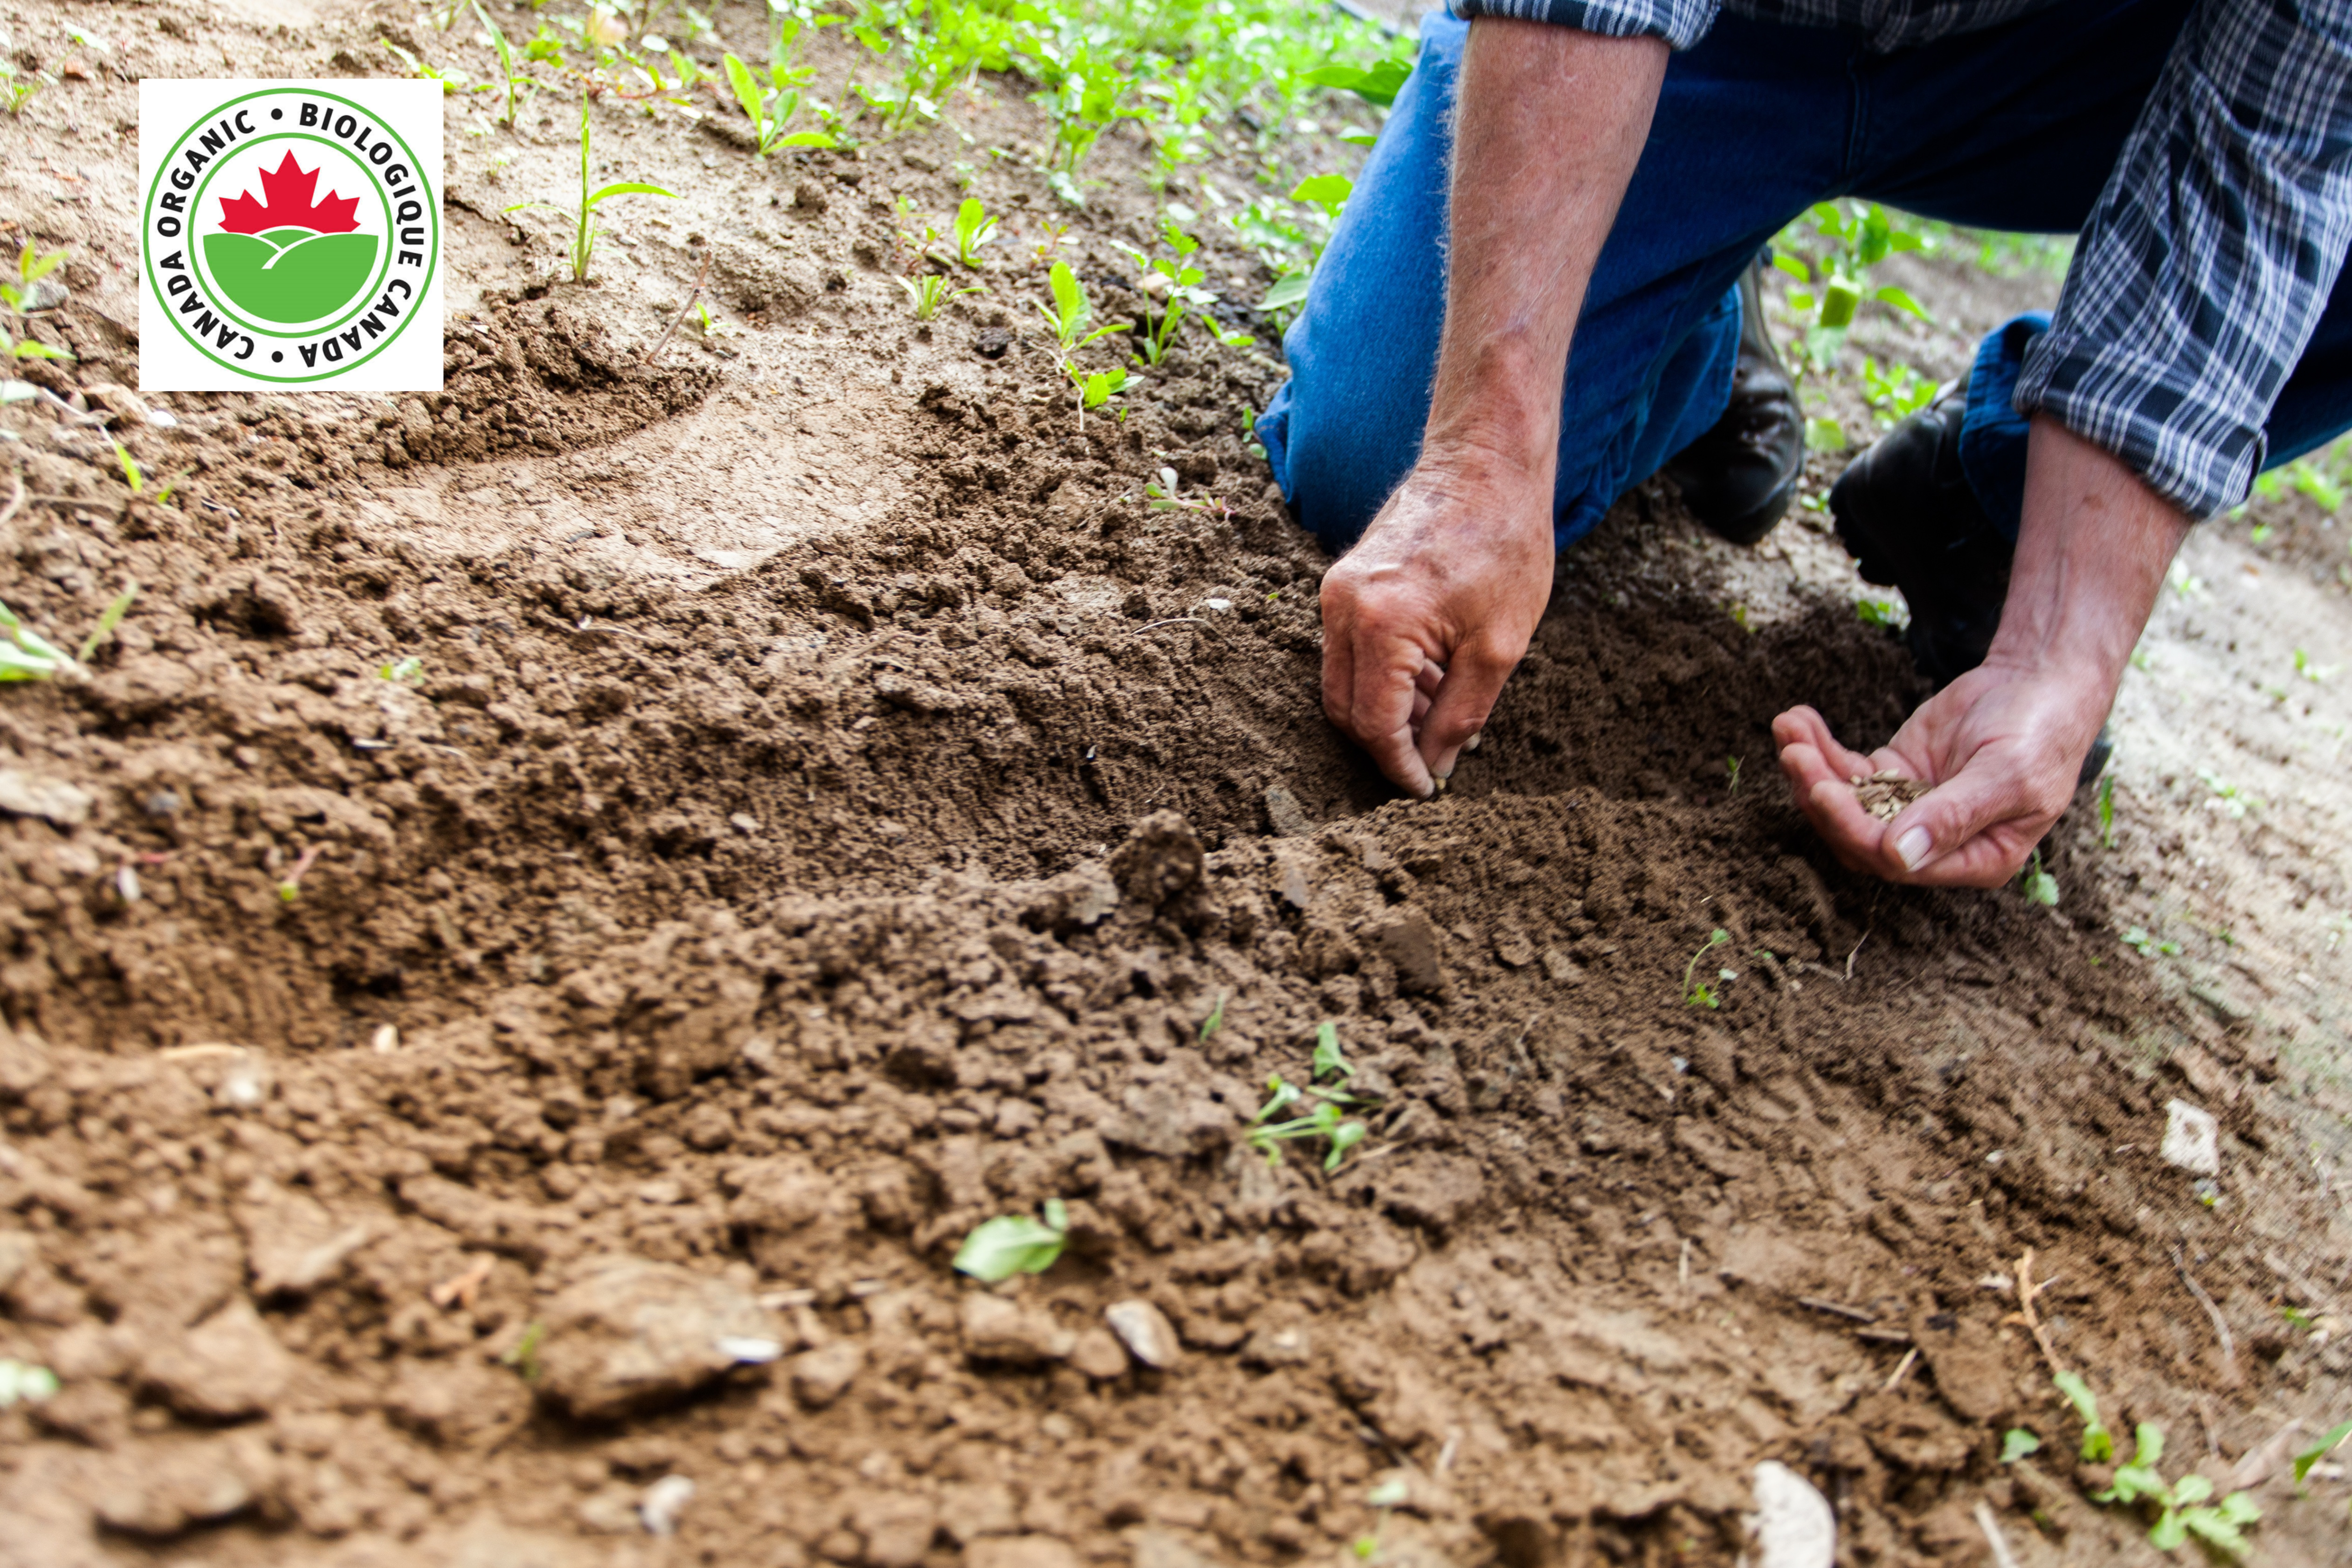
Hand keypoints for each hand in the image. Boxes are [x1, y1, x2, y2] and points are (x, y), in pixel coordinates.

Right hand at [1320, 455, 1556, 796]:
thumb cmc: (1504, 545)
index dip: (1399, 767)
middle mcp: (1343, 607)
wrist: (1486, 463)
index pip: (1374, 725)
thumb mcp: (1499, 647)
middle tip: (1434, 761)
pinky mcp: (1344, 581)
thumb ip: (1461, 716)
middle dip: (1387, 744)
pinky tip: (1431, 678)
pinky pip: (1350, 650)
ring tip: (1444, 714)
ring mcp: (1337, 591)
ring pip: (1344, 682)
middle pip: (1345, 709)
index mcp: (1381, 624)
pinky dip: (1384, 676)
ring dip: (1388, 710)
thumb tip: (1435, 766)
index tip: (1426, 790)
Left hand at [1772, 653, 2108, 886]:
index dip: (1854, 830)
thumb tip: (1900, 856)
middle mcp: (1935, 843)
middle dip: (1821, 796)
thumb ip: (1954, 816)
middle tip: (1794, 753)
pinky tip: (1797, 719)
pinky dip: (1819, 747)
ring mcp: (1908, 807)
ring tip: (1787, 728)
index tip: (1824, 790)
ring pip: (1845, 802)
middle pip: (1859, 836)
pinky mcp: (1893, 773)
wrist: (2040, 682)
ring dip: (1810, 769)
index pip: (1897, 861)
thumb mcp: (2008, 775)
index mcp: (1973, 859)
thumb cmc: (2040, 733)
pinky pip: (1846, 769)